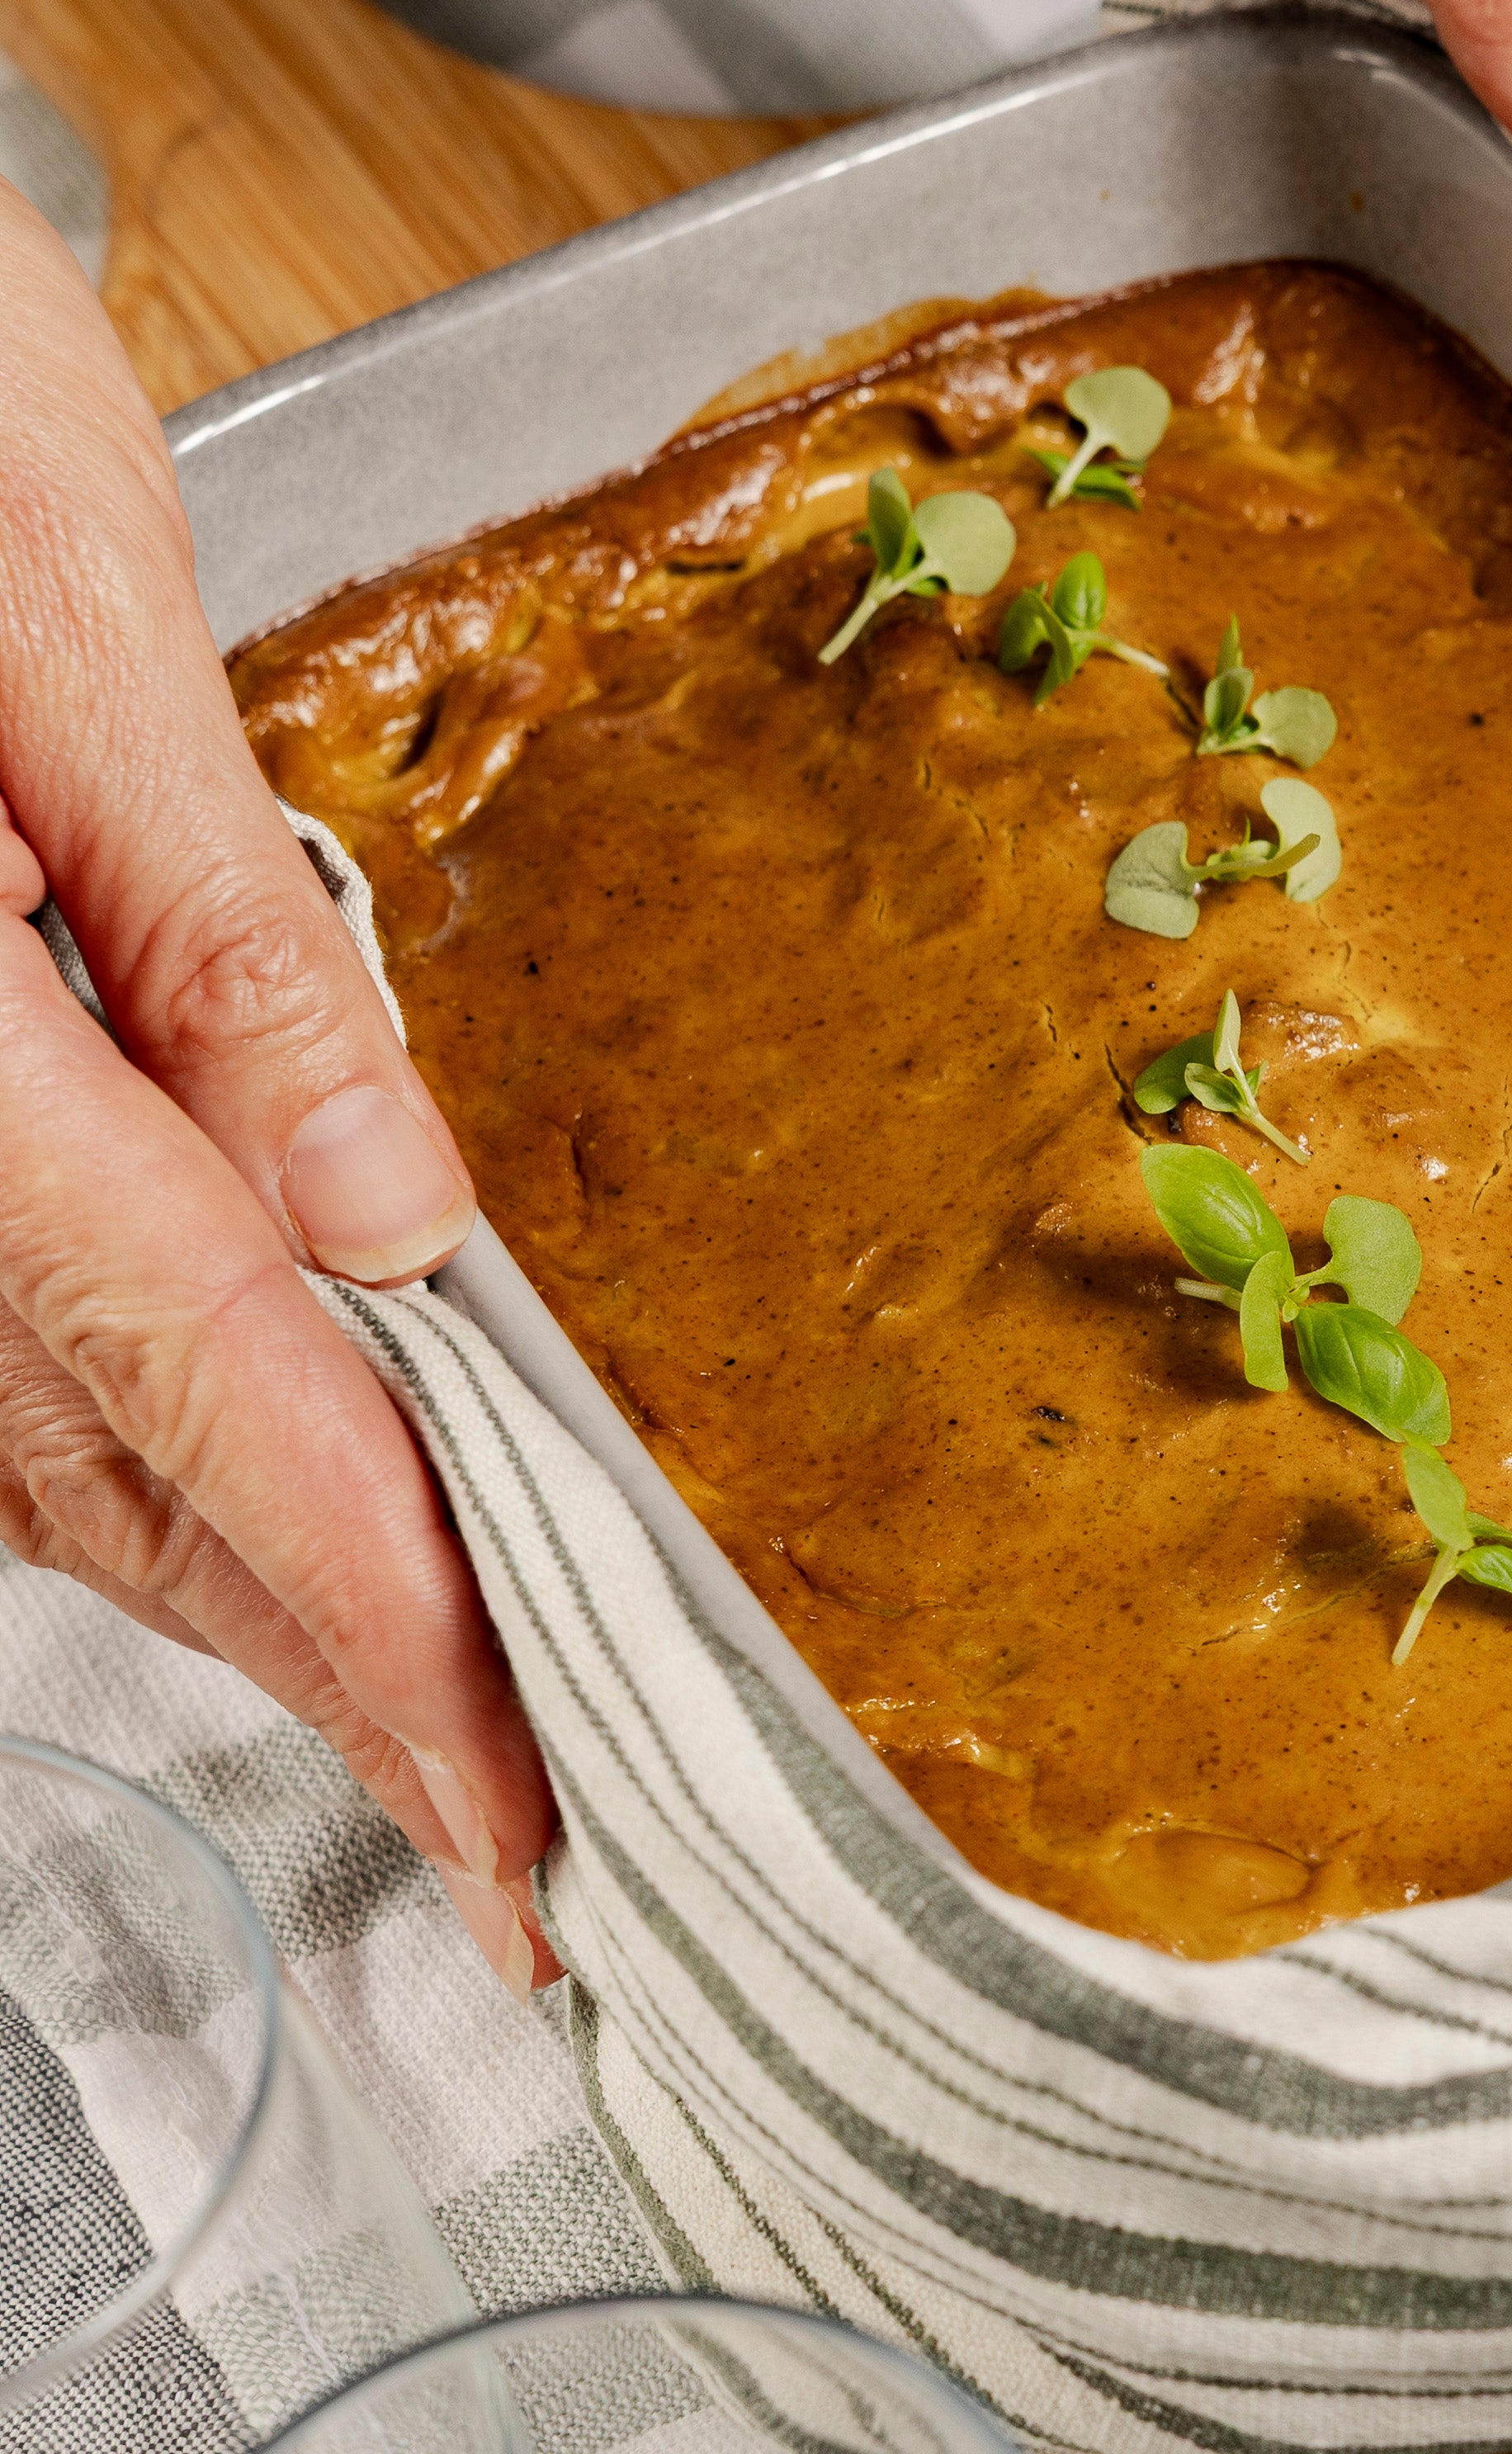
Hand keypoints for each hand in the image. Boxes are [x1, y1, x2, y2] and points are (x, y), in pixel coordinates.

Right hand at [0, 188, 557, 1989]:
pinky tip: (248, 1517)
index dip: (380, 1615)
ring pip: (44, 1442)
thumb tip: (386, 1206)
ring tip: (431, 1733)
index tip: (522, 1801)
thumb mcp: (44, 600)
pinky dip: (140, 1457)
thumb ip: (204, 928)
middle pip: (122, 1470)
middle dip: (339, 1672)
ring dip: (244, 1597)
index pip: (205, 1378)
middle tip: (519, 1854)